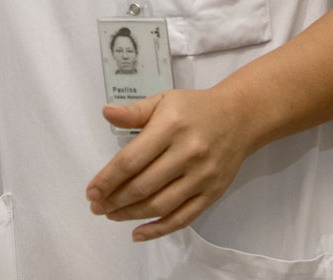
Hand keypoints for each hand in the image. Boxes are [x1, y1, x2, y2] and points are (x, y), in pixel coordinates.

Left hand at [85, 88, 260, 241]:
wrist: (240, 117)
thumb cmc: (196, 108)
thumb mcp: (164, 100)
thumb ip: (134, 111)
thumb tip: (106, 113)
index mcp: (171, 126)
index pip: (131, 160)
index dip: (107, 179)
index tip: (91, 191)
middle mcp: (188, 152)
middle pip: (143, 186)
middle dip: (114, 200)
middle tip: (97, 206)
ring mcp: (202, 175)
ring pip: (160, 205)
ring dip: (131, 215)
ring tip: (112, 215)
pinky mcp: (213, 192)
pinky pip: (183, 217)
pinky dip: (159, 229)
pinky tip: (138, 232)